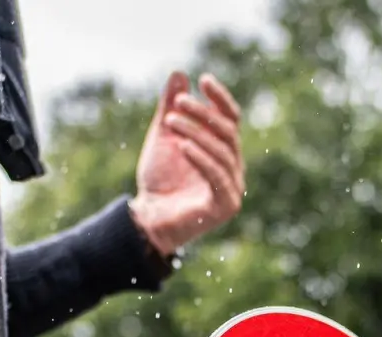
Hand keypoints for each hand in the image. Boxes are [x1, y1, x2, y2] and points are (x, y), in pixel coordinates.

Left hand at [129, 71, 245, 255]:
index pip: (231, 118)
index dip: (220, 98)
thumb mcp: (163, 137)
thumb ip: (171, 108)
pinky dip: (201, 159)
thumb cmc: (158, 179)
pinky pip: (217, 177)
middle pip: (227, 132)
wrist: (148, 218)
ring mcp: (232, 187)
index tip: (203, 80)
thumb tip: (180, 74)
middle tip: (178, 102)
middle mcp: (233, 167)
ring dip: (196, 133)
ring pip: (221, 152)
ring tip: (171, 121)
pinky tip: (183, 146)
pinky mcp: (224, 206)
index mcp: (223, 150)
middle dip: (203, 114)